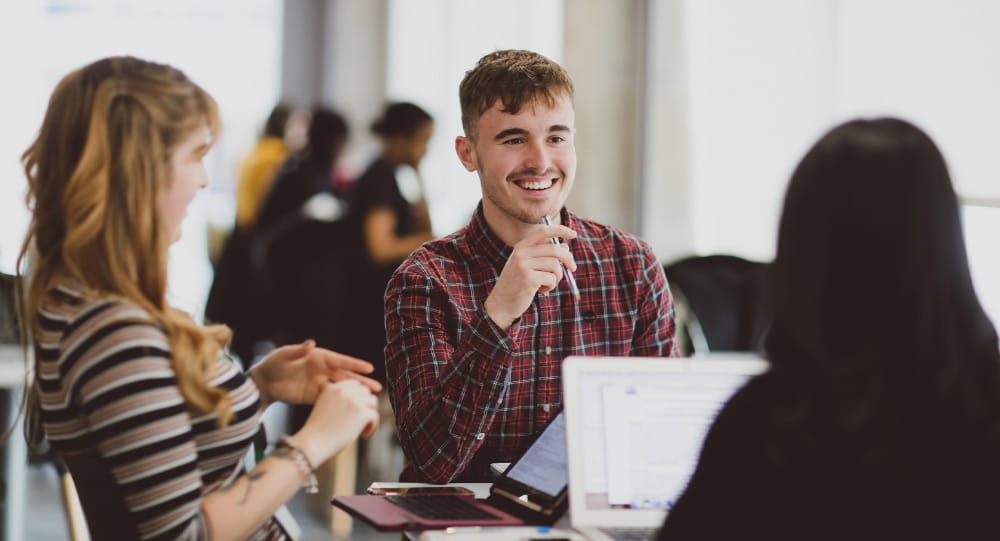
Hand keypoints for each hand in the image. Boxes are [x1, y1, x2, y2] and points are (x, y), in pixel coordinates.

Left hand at [249, 340, 382, 406]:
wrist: (263, 382)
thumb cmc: (273, 364)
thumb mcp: (284, 355)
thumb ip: (299, 351)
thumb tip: (311, 342)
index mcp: (318, 357)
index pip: (340, 360)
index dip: (354, 364)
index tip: (369, 368)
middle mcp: (322, 369)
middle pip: (345, 376)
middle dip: (361, 381)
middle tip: (377, 387)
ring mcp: (319, 383)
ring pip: (341, 388)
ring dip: (355, 393)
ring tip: (370, 398)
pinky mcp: (314, 396)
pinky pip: (331, 398)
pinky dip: (341, 401)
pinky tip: (352, 406)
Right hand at [292, 380, 379, 464]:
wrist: (313, 444)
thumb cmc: (318, 432)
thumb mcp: (325, 408)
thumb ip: (340, 401)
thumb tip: (360, 400)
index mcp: (333, 388)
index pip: (355, 385)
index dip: (358, 397)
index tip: (355, 411)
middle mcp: (344, 391)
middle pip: (366, 392)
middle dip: (365, 405)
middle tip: (360, 421)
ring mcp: (353, 401)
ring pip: (373, 402)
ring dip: (370, 414)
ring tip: (363, 428)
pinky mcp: (361, 413)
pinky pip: (375, 416)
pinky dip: (372, 426)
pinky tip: (364, 435)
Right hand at [484, 224, 576, 329]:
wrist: (501, 303)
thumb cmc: (517, 284)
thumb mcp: (530, 266)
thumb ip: (545, 255)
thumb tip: (565, 247)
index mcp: (521, 246)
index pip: (543, 231)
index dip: (560, 230)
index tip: (573, 234)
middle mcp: (521, 253)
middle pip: (555, 249)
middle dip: (568, 259)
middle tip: (573, 268)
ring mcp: (524, 265)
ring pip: (555, 265)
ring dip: (557, 277)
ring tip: (547, 284)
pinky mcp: (528, 278)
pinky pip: (552, 279)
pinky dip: (551, 286)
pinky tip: (541, 290)